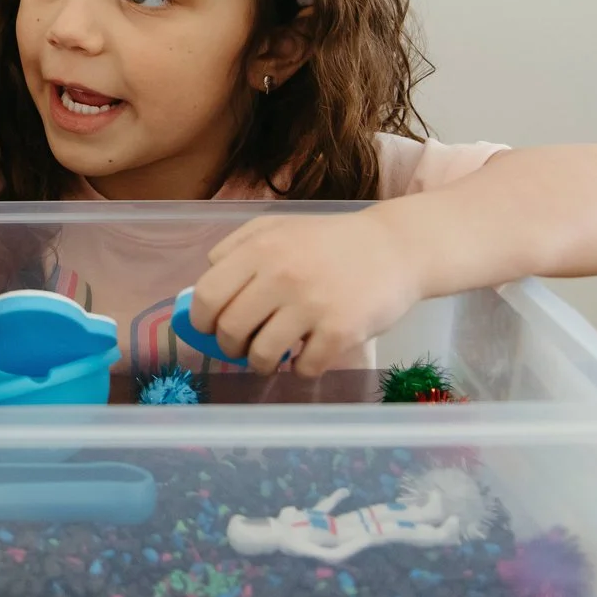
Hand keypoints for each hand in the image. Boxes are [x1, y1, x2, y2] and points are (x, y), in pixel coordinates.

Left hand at [189, 208, 425, 374]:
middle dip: (229, 346)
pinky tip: (307, 356)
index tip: (210, 328)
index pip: (207, 295)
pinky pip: (304, 367)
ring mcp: (312, 305)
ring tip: (271, 357)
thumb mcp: (277, 227)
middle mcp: (281, 276)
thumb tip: (203, 283)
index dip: (201, 319)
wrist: (395, 248)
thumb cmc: (330, 241)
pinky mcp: (342, 332)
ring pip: (262, 355)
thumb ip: (236, 248)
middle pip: (230, 329)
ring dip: (261, 363)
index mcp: (260, 249)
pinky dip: (300, 369)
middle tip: (241, 346)